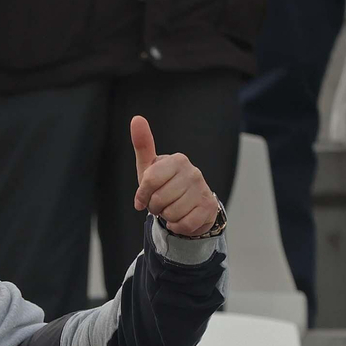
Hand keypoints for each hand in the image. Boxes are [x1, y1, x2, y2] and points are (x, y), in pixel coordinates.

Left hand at [130, 116, 219, 236]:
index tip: (143, 196)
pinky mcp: (209, 207)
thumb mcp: (150, 167)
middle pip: (158, 200)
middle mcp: (193, 172)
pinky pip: (183, 224)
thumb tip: (136, 119)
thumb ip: (143, 145)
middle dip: (155, 207)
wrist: (189, 205)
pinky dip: (178, 226)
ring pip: (171, 213)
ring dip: (167, 217)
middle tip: (161, 203)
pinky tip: (181, 218)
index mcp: (177, 160)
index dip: (142, 194)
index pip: (149, 180)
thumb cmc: (165, 184)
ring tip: (172, 208)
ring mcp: (203, 189)